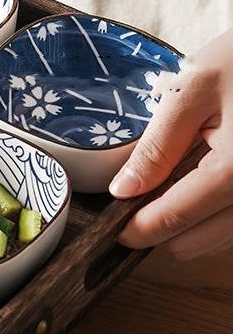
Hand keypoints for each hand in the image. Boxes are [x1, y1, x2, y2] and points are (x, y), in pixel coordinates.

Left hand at [111, 27, 232, 258]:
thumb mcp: (191, 93)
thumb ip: (157, 146)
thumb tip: (122, 190)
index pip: (176, 218)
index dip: (138, 230)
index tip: (112, 231)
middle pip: (199, 240)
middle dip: (161, 230)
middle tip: (131, 206)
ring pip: (223, 236)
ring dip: (189, 226)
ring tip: (159, 194)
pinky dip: (214, 214)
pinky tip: (194, 187)